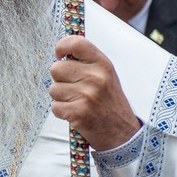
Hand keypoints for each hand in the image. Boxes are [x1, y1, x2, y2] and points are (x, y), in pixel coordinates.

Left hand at [49, 35, 141, 151]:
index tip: (60, 55)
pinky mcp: (78, 112)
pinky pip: (55, 107)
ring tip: (77, 102)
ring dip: (61, 98)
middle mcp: (95, 77)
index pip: (76, 43)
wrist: (122, 133)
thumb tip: (62, 51)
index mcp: (103, 64)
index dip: (62, 46)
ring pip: (53, 89)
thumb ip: (87, 62)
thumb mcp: (106, 76)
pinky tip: (75, 114)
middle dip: (60, 80)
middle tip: (74, 89)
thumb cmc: (110, 103)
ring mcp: (87, 95)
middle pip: (56, 68)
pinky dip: (62, 112)